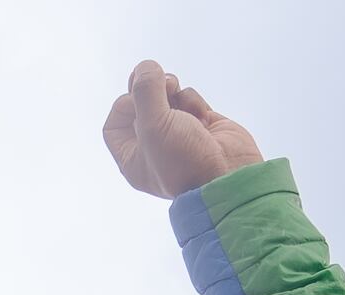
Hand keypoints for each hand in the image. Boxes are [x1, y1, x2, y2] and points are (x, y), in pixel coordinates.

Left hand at [103, 60, 262, 199]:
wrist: (229, 176)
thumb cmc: (185, 161)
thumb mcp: (153, 126)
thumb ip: (145, 91)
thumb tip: (146, 66)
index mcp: (133, 158)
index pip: (115, 123)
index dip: (123, 105)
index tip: (135, 100)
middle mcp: (153, 147)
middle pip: (140, 105)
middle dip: (148, 89)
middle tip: (156, 79)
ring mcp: (179, 135)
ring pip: (166, 98)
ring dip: (171, 90)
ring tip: (176, 91)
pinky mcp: (202, 125)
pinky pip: (189, 101)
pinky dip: (192, 100)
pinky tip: (200, 116)